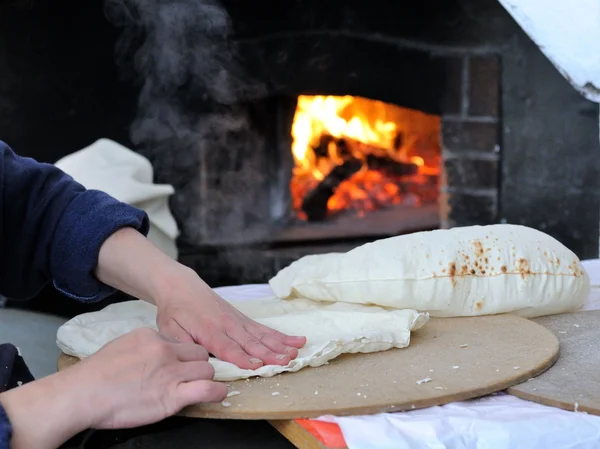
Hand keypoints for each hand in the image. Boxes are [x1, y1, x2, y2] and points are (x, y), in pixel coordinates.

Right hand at [81, 327, 227, 428]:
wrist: (82, 394)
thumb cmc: (94, 376)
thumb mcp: (123, 346)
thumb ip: (145, 348)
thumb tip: (155, 355)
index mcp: (152, 337)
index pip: (181, 342)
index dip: (183, 356)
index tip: (179, 365)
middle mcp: (165, 351)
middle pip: (199, 353)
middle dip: (197, 365)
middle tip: (190, 377)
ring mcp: (170, 373)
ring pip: (207, 369)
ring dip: (205, 378)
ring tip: (200, 387)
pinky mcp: (172, 396)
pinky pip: (207, 389)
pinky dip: (216, 392)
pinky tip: (217, 394)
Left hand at [94, 227, 306, 370]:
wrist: (182, 286)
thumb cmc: (175, 311)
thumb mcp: (169, 329)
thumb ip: (182, 345)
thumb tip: (194, 359)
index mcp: (209, 331)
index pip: (228, 348)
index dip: (243, 357)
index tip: (258, 365)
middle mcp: (228, 326)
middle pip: (251, 342)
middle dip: (269, 352)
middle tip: (286, 361)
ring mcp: (238, 321)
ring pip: (262, 335)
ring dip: (280, 344)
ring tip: (295, 352)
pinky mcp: (243, 319)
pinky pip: (264, 329)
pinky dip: (281, 335)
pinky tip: (296, 340)